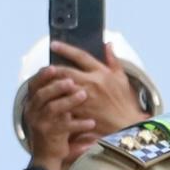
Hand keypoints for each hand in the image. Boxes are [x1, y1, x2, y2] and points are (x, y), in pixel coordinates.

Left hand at [20, 44, 144, 169]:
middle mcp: (92, 84)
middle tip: (44, 67)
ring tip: (42, 82)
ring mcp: (85, 99)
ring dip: (50, 84)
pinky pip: (64, 105)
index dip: (66, 49)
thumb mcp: (121, 78)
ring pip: (61, 88)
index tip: (53, 44)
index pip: (81, 56)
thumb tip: (108, 44)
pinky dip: (55, 101)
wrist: (127, 125)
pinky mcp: (81, 113)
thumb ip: (113, 60)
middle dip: (52, 68)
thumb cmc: (125, 101)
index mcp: (101, 73)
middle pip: (66, 72)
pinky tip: (48, 100)